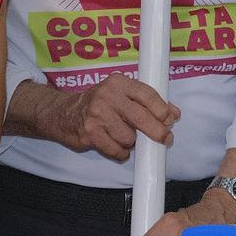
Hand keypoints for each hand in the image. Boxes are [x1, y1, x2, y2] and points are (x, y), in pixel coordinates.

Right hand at [46, 72, 180, 160]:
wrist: (61, 113)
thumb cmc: (97, 104)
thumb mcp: (120, 95)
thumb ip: (146, 102)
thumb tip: (173, 114)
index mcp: (118, 83)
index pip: (147, 95)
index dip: (163, 109)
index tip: (171, 119)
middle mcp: (107, 96)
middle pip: (142, 118)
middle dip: (158, 131)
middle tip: (165, 138)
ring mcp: (96, 115)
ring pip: (129, 137)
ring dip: (131, 142)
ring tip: (123, 135)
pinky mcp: (89, 134)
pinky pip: (116, 150)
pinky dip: (121, 152)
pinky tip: (116, 145)